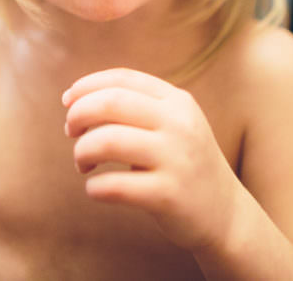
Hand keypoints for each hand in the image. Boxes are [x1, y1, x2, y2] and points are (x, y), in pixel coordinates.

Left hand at [62, 67, 242, 251]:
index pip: (123, 78)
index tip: (67, 100)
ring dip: (82, 151)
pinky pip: (113, 186)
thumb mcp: (172, 125)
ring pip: (107, 141)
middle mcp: (179, 125)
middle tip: (71, 133)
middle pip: (110, 103)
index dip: (86, 86)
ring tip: (83, 164)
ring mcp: (176, 159)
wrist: (225, 213)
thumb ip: (135, 106)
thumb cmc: (182, 163)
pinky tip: (96, 189)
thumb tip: (74, 99)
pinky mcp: (168, 195)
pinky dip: (93, 187)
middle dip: (78, 115)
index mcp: (177, 102)